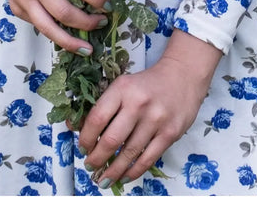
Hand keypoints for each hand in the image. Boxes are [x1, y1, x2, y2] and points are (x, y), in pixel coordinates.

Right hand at [0, 0, 107, 53]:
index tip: (109, 5)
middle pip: (63, 12)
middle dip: (86, 22)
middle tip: (102, 24)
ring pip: (47, 28)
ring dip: (70, 41)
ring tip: (87, 48)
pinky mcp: (15, 8)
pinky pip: (38, 25)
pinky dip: (54, 32)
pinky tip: (67, 36)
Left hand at [78, 31, 221, 185]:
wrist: (183, 75)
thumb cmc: (147, 84)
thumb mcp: (123, 85)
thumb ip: (102, 105)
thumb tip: (73, 127)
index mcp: (123, 89)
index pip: (97, 119)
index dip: (85, 138)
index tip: (83, 147)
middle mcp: (139, 104)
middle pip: (110, 140)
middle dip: (96, 159)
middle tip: (90, 166)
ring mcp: (156, 119)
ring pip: (128, 154)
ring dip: (112, 172)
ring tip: (103, 180)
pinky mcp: (170, 133)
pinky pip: (148, 159)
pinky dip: (133, 172)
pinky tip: (124, 177)